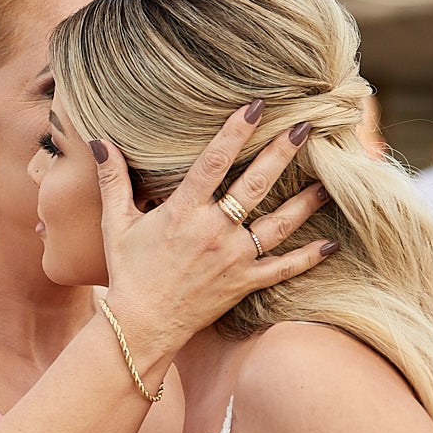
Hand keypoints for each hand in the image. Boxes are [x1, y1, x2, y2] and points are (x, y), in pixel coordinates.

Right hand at [95, 104, 334, 361]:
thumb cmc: (128, 273)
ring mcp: (233, 259)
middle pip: (254, 185)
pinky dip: (309, 257)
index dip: (235, 132)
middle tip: (305, 128)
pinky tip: (332, 242)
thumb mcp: (115, 225)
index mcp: (182, 213)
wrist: (140, 327)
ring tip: (327, 180)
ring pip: (278, 225)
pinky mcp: (244, 284)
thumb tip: (101, 141)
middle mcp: (212, 232)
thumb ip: (113, 180)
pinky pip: (283, 268)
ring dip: (305, 202)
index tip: (256, 106)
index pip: (213, 162)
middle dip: (281, 153)